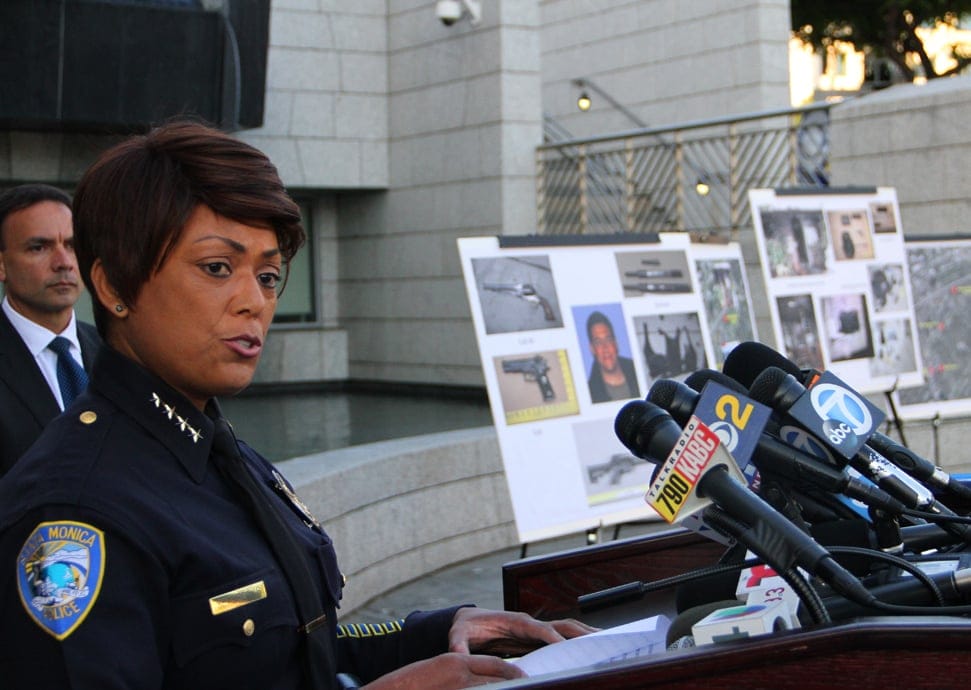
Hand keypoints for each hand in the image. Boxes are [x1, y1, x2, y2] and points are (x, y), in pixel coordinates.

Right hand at [361, 652, 524, 688]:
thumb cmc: (412, 684)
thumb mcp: (438, 671)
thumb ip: (461, 673)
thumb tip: (482, 682)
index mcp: (457, 661)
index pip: (494, 664)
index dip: (512, 672)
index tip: (525, 678)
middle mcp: (460, 673)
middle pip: (498, 677)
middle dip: (516, 683)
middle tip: (532, 687)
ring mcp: (459, 688)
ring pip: (491, 689)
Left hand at [448, 607, 598, 656]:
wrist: (468, 621)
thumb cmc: (465, 628)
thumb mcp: (458, 636)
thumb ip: (459, 645)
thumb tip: (456, 655)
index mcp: (514, 622)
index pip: (538, 629)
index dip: (552, 637)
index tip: (566, 648)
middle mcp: (529, 623)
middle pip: (560, 625)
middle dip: (579, 634)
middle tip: (599, 644)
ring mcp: (535, 629)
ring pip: (566, 629)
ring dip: (585, 635)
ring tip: (606, 643)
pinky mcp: (537, 636)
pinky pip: (563, 636)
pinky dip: (580, 639)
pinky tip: (593, 646)